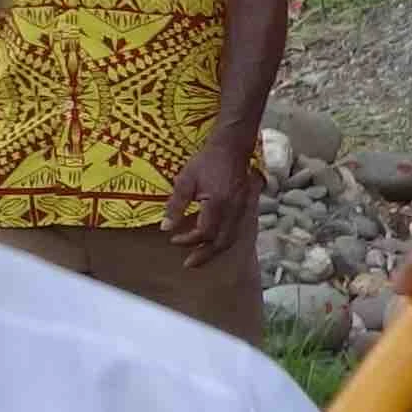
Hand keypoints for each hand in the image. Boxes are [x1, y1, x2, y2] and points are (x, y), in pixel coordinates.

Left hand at [166, 124, 262, 266]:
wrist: (232, 147)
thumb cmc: (206, 161)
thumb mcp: (186, 180)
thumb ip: (176, 205)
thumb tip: (166, 228)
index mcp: (217, 204)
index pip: (204, 232)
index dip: (188, 239)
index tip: (173, 239)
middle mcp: (233, 210)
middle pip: (221, 242)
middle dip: (205, 255)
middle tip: (189, 264)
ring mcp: (242, 209)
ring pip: (231, 239)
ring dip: (215, 251)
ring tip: (201, 258)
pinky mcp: (245, 207)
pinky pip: (236, 231)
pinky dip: (225, 241)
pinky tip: (215, 243)